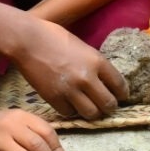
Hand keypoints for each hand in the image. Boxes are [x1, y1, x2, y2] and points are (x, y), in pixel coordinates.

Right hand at [9, 18, 126, 118]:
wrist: (27, 41)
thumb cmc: (54, 36)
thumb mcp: (82, 46)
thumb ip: (94, 63)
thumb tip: (104, 78)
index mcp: (97, 61)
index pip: (119, 85)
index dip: (122, 94)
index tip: (120, 96)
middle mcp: (87, 78)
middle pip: (108, 104)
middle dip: (109, 107)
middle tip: (106, 106)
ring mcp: (70, 90)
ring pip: (91, 114)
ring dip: (92, 113)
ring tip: (89, 108)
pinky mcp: (54, 98)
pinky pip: (70, 113)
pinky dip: (72, 111)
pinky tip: (71, 104)